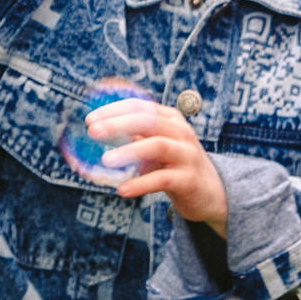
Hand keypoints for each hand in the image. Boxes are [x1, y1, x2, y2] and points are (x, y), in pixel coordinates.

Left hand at [80, 97, 228, 226]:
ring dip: (129, 151)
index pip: (140, 106)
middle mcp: (181, 132)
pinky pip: (163, 179)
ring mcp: (187, 155)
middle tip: (93, 131)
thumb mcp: (156, 145)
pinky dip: (141, 183)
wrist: (211, 193)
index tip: (90, 119)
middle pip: (148, 120)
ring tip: (106, 160)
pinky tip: (122, 189)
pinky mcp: (189, 179)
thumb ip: (134, 136)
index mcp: (170, 119)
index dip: (114, 110)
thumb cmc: (174, 166)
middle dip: (118, 123)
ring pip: (157, 145)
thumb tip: (98, 130)